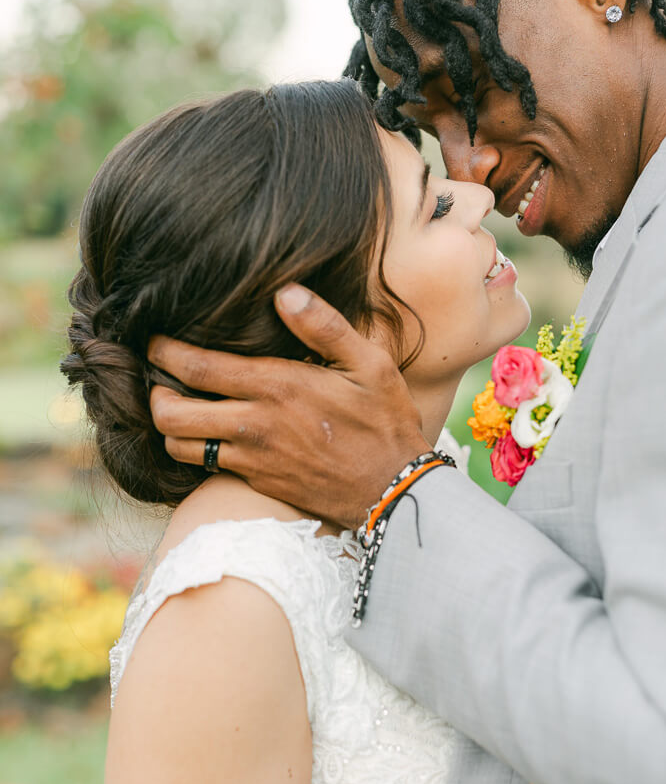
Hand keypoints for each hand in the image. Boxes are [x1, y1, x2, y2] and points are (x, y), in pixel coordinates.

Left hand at [148, 285, 429, 526]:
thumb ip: (324, 326)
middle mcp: (255, 425)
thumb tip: (285, 292)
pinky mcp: (257, 482)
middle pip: (171, 413)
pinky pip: (206, 468)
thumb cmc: (384, 422)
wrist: (394, 491)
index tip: (154, 339)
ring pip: (180, 446)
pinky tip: (208, 435)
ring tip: (179, 406)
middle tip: (158, 376)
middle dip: (153, 392)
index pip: (197, 368)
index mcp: (276, 387)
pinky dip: (195, 450)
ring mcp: (252, 458)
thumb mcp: (369, 364)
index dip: (163, 351)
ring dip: (170, 426)